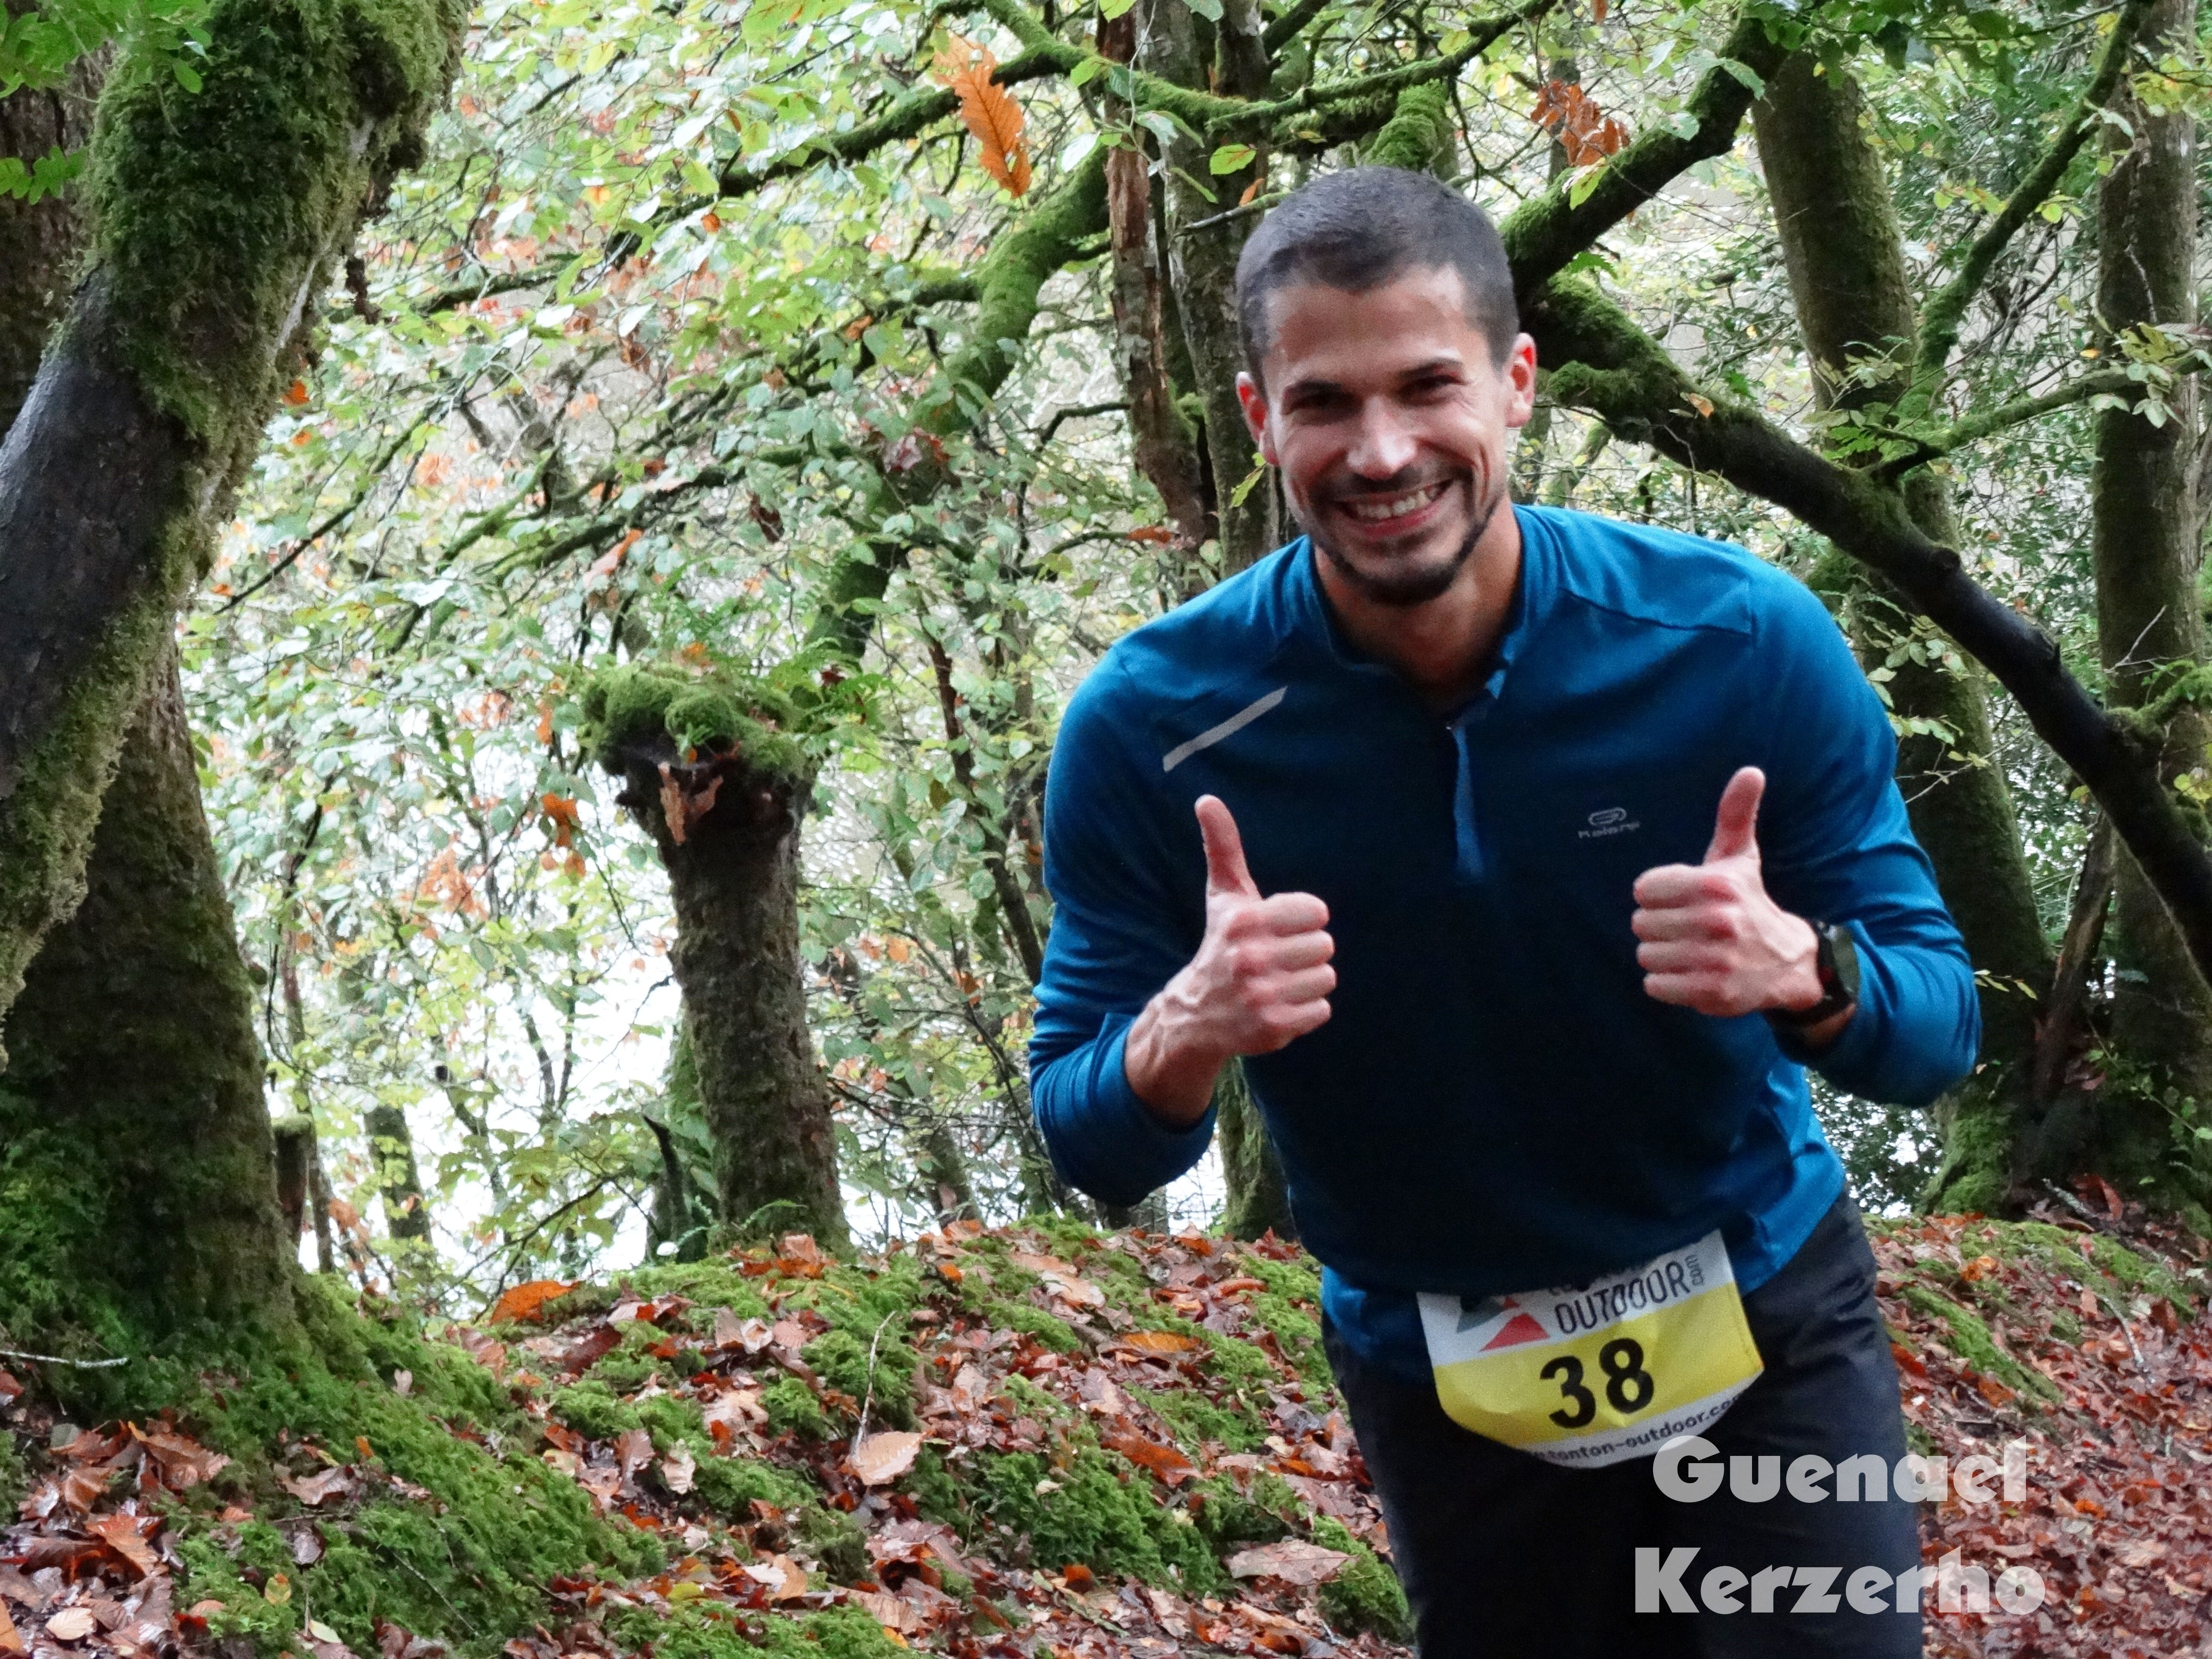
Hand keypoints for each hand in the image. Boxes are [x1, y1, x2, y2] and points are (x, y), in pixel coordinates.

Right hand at [1123, 796, 1335, 1123]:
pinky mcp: (1272, 1027)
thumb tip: (1206, 798)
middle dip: (1306, 953)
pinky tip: (1280, 1006)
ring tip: (1278, 983)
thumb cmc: (1221, 944)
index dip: (1303, 920)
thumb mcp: (1224, 896)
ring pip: (1326, 978)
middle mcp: (1250, 958)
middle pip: (1325, 946)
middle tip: (1278, 960)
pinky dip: (1307, 1011)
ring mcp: (1261, 996)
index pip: (1316, 911)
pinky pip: (1322, 1009)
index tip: (1279, 929)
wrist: (1196, 1013)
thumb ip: (1223, 847)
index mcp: (1244, 921)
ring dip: (1308, 982)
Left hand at [1630, 768, 1825, 1019]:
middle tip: (1689, 929)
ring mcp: (1715, 960)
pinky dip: (1667, 983)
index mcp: (1715, 884)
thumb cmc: (1749, 903)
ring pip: (1646, 955)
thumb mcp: (1740, 858)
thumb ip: (1735, 814)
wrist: (1789, 963)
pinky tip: (1692, 974)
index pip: (1643, 889)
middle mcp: (1717, 921)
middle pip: (1641, 923)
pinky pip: (1655, 986)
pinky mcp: (1712, 993)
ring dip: (1663, 956)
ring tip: (1692, 951)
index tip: (1683, 900)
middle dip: (1660, 927)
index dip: (1657, 896)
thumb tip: (1750, 770)